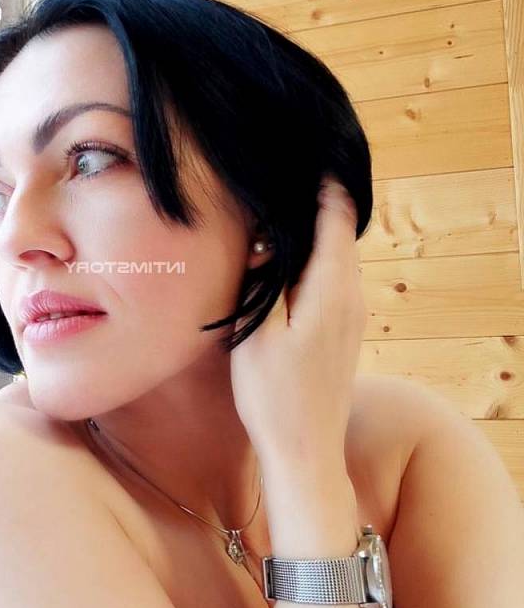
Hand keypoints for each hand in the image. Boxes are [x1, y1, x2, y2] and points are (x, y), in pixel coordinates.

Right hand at [230, 175, 367, 468]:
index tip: (302, 159)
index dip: (323, 187)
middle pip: (341, 232)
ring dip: (318, 229)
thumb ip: (263, 281)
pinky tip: (291, 258)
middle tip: (285, 176)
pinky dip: (318, 255)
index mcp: (330, 291)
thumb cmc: (274, 395)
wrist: (305, 448)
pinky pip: (336, 276)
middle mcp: (350, 297)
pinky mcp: (344, 329)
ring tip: (284, 208)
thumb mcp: (256, 334)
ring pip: (338, 254)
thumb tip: (265, 238)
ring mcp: (351, 315)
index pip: (334, 220)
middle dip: (319, 202)